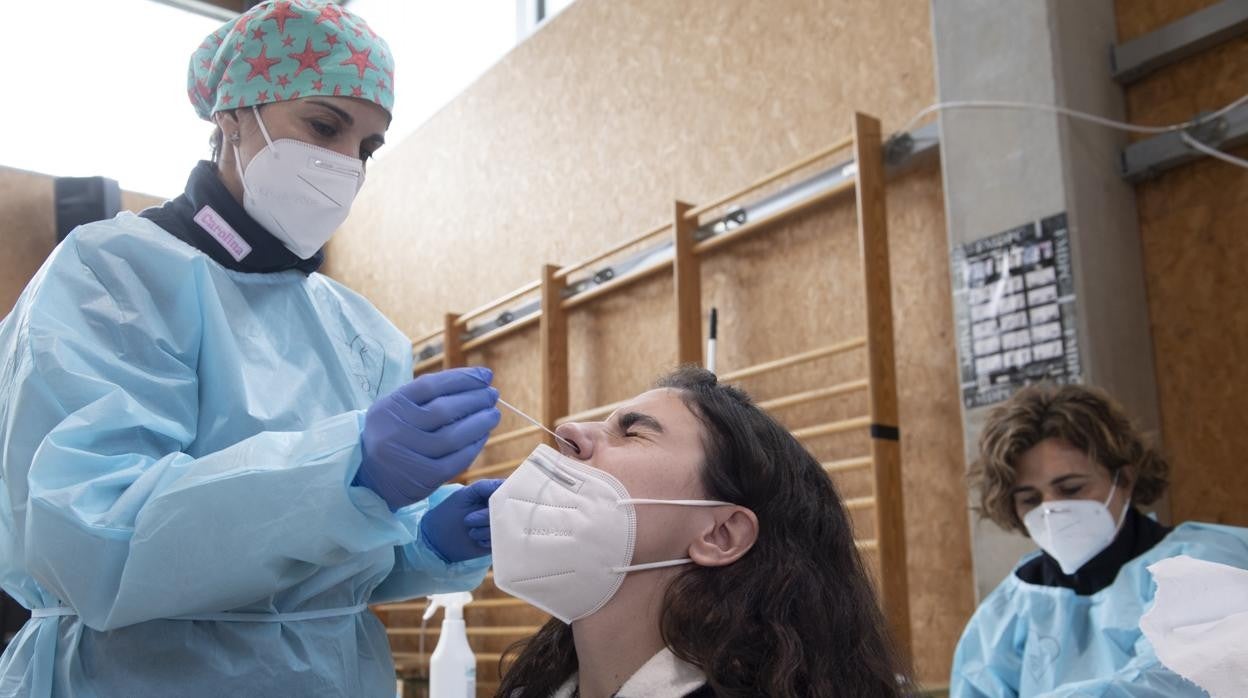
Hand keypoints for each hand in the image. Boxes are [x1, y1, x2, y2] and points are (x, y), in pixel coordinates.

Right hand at [355, 367, 499, 509]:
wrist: (370, 475)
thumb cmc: (394, 432)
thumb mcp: (398, 408)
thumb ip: (429, 395)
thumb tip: (477, 381)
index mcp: (392, 406)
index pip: (431, 385)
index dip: (463, 378)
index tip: (485, 376)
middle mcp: (396, 429)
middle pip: (444, 410)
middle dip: (475, 400)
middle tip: (493, 395)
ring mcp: (408, 455)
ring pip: (452, 436)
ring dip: (479, 423)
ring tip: (493, 414)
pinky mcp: (423, 478)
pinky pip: (456, 460)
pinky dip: (473, 447)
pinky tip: (483, 436)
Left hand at [420, 479, 502, 562]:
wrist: (436, 541)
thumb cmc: (447, 513)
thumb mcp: (464, 495)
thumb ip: (484, 486)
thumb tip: (506, 483)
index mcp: (492, 495)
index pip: (509, 490)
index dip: (505, 495)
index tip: (493, 501)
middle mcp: (498, 510)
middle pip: (508, 509)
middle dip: (486, 516)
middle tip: (468, 520)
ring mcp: (498, 526)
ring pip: (504, 526)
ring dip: (485, 530)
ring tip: (470, 531)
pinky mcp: (496, 542)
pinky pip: (501, 540)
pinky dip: (487, 540)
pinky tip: (476, 540)